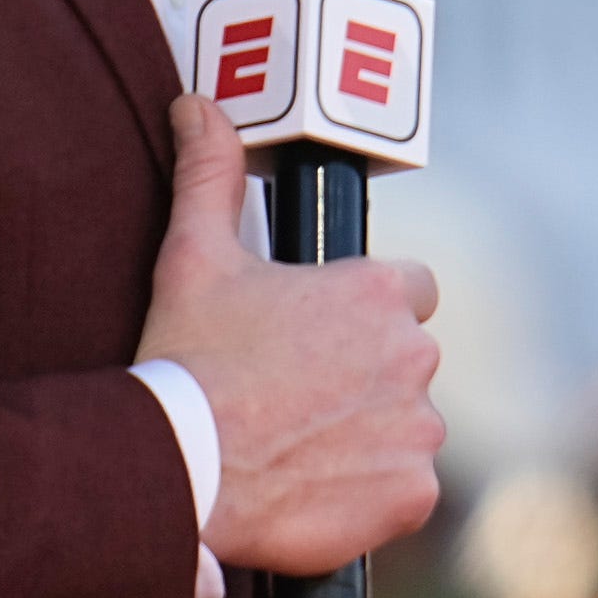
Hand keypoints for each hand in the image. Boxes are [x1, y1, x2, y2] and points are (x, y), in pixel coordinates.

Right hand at [136, 95, 444, 574]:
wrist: (178, 469)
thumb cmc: (185, 358)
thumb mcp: (192, 256)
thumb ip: (208, 173)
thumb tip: (198, 104)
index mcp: (378, 292)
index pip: (413, 290)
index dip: (368, 312)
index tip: (323, 335)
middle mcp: (414, 355)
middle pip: (407, 361)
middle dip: (365, 376)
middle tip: (295, 396)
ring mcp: (419, 428)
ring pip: (408, 425)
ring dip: (370, 434)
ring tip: (297, 445)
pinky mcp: (413, 493)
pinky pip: (406, 488)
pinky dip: (373, 492)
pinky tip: (315, 486)